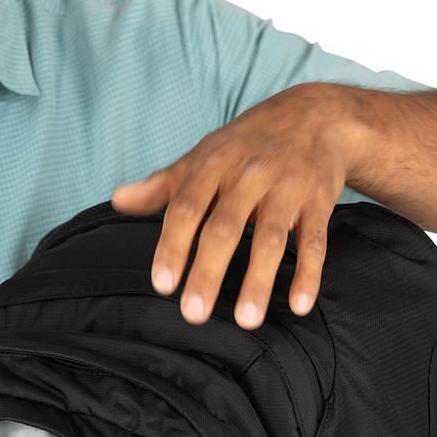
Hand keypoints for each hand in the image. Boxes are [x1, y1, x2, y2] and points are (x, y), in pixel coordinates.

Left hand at [111, 82, 354, 328]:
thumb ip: (162, 185)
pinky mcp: (319, 202)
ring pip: (271, 239)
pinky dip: (309, 273)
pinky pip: (314, 241)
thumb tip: (117, 199)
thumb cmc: (245, 145)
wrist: (315, 115)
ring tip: (246, 320)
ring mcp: (287, 188)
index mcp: (213, 165)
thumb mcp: (202, 157)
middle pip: (225, 228)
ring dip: (258, 281)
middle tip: (193, 314)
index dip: (173, 246)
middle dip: (208, 272)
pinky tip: (300, 305)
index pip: (186, 208)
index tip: (163, 284)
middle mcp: (249, 175)